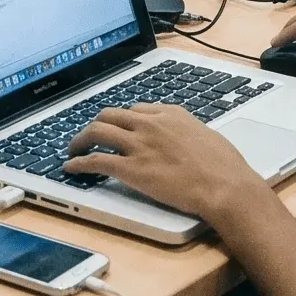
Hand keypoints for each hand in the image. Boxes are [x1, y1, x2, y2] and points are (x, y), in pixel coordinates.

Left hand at [64, 105, 273, 222]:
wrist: (224, 185)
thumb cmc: (224, 166)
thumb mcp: (206, 136)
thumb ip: (187, 132)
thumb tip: (183, 139)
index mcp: (170, 113)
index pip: (135, 110)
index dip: (122, 120)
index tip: (117, 128)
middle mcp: (150, 123)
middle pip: (110, 115)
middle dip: (97, 124)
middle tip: (90, 136)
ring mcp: (138, 144)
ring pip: (96, 131)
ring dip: (80, 140)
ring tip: (73, 149)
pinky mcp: (131, 168)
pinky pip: (96, 161)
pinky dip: (79, 163)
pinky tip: (71, 167)